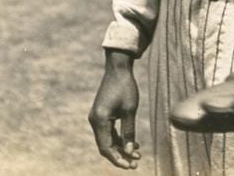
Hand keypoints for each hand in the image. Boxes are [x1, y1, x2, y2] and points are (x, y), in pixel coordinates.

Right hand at [89, 50, 140, 168]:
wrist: (118, 68)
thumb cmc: (125, 87)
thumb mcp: (130, 110)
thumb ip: (129, 132)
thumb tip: (130, 152)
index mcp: (99, 120)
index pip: (105, 148)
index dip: (117, 159)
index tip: (130, 166)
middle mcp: (95, 120)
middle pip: (106, 146)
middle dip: (121, 155)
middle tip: (136, 162)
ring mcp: (97, 117)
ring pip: (107, 140)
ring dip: (121, 147)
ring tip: (138, 153)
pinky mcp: (101, 114)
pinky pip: (108, 131)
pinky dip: (119, 138)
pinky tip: (132, 142)